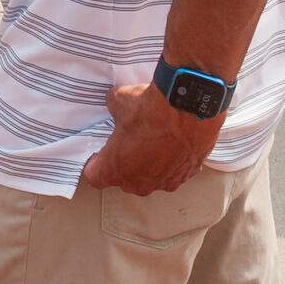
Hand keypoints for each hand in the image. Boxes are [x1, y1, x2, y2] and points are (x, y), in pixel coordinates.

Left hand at [79, 81, 221, 196]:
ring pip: (150, 177)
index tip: (99, 153)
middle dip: (124, 163)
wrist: (188, 106)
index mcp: (116, 169)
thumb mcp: (119, 100)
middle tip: (128, 141)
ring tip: (154, 140)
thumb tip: (116, 103)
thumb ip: (112, 108)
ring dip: (150, 163)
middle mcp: (140, 183)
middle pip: (123, 179)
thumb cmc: (151, 109)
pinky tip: (174, 141)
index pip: (95, 176)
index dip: (95, 163)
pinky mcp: (187, 174)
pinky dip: (172, 159)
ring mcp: (165, 182)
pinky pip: (173, 171)